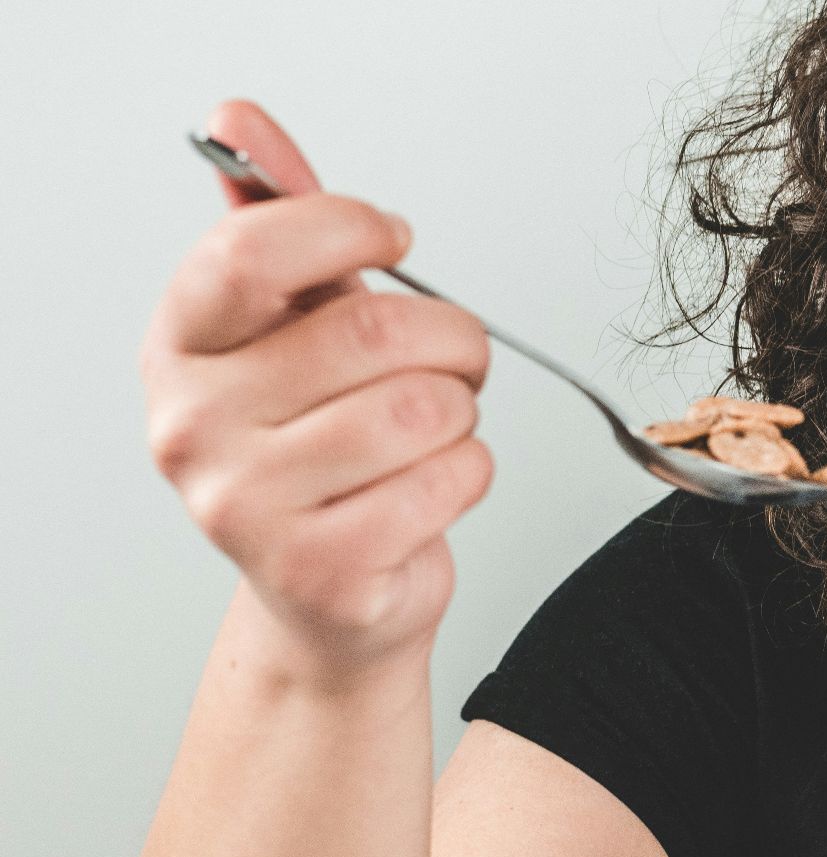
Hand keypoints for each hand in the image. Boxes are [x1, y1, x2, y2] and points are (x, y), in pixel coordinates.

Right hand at [140, 100, 493, 685]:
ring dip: (464, 411)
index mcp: (181, 347)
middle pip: (372, 332)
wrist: (328, 593)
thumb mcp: (296, 326)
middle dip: (453, 336)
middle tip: (458, 355)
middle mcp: (194, 425)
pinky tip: (434, 486)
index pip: (254, 250)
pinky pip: (449, 480)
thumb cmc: (320, 446)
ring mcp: (246, 506)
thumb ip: (280, 223)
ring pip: (423, 410)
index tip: (395, 238)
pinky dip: (472, 473)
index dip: (349, 226)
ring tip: (438, 427)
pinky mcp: (320, 570)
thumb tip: (241, 120)